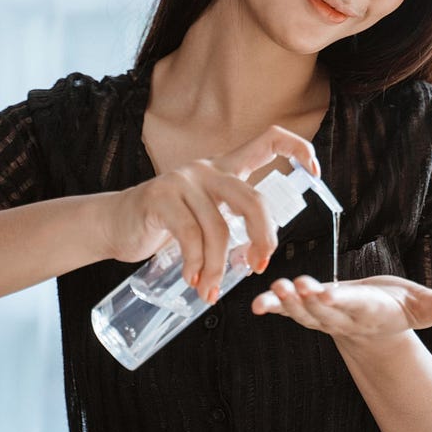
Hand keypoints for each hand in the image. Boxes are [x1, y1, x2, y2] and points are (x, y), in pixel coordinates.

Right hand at [92, 125, 319, 302]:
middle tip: (258, 267)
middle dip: (263, 238)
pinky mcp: (159, 197)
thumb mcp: (206, 214)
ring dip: (217, 267)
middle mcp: (209, 168)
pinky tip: (193, 280)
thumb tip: (261, 254)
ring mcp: (183, 180)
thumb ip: (231, 220)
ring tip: (210, 290)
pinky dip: (196, 265)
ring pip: (219, 228)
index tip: (315, 173)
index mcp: (227, 168)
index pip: (269, 140)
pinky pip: (190, 236)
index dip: (298, 150)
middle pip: (253, 200)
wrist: (117, 224)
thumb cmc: (168, 224)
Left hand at [250, 274, 431, 343]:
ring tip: (274, 288)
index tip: (323, 292)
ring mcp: (325, 316)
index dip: (337, 300)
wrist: (377, 330)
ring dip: (287, 302)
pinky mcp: (311, 309)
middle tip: (293, 285)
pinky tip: (256, 304)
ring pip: (303, 312)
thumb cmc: (401, 309)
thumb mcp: (424, 308)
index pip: (352, 305)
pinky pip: (288, 311)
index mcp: (369, 311)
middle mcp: (343, 316)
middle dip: (307, 300)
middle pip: (322, 311)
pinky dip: (272, 308)